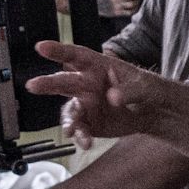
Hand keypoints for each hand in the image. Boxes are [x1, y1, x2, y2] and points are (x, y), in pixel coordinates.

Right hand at [28, 40, 173, 141]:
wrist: (154, 112)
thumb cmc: (149, 90)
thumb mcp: (145, 86)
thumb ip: (130, 91)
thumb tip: (113, 97)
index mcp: (99, 66)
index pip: (77, 56)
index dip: (59, 50)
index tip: (41, 47)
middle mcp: (87, 83)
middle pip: (64, 81)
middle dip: (48, 83)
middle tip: (34, 85)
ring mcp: (86, 103)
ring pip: (69, 110)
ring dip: (68, 120)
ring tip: (70, 130)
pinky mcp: (89, 121)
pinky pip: (79, 128)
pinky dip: (80, 135)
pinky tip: (85, 142)